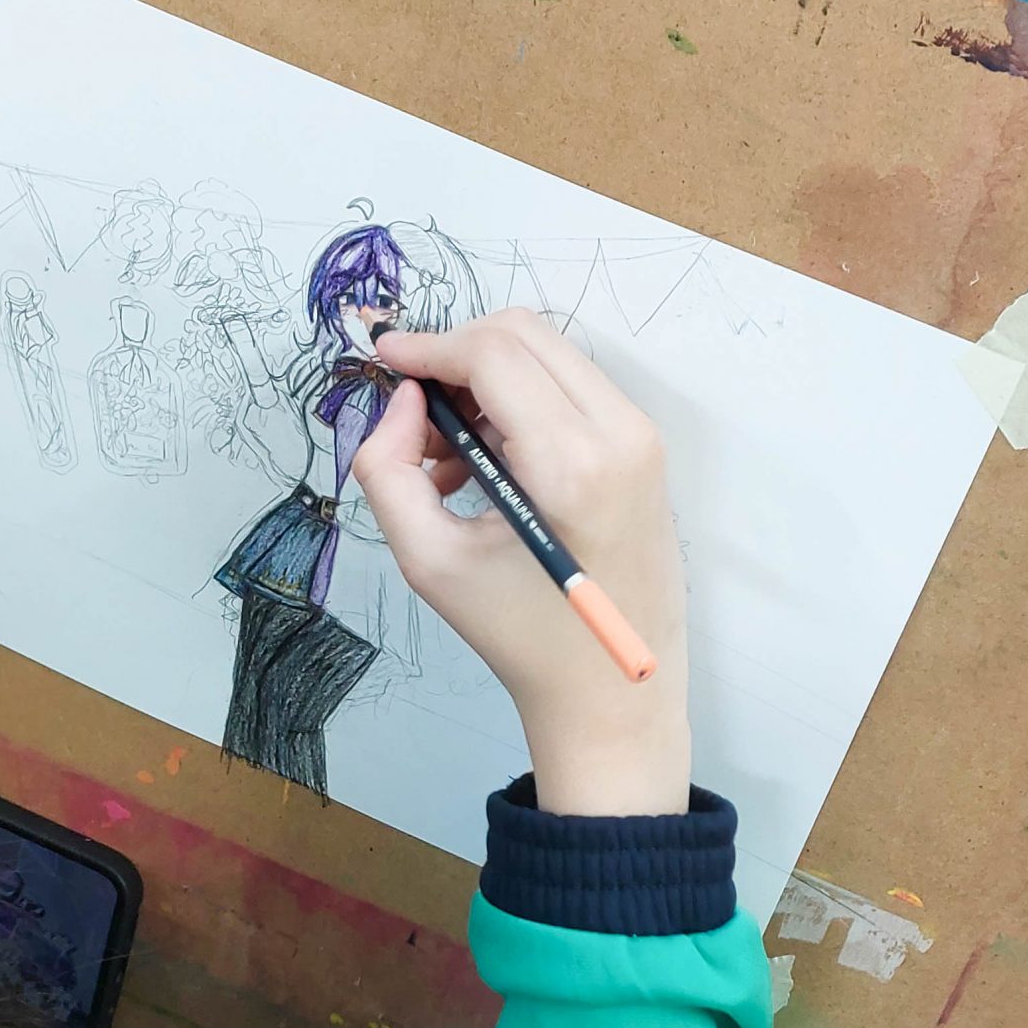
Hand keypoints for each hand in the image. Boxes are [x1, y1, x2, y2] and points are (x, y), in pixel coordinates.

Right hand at [354, 309, 691, 817]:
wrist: (612, 693)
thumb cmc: (521, 637)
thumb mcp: (429, 562)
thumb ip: (387, 471)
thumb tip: (399, 401)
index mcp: (573, 464)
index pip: (492, 354)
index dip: (427, 346)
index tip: (382, 360)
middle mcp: (621, 434)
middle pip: (523, 334)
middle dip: (455, 355)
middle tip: (412, 414)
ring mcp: (642, 437)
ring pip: (548, 354)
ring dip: (485, 380)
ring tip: (444, 457)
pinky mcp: (645, 448)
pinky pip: (572, 387)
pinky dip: (518, 402)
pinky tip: (485, 465)